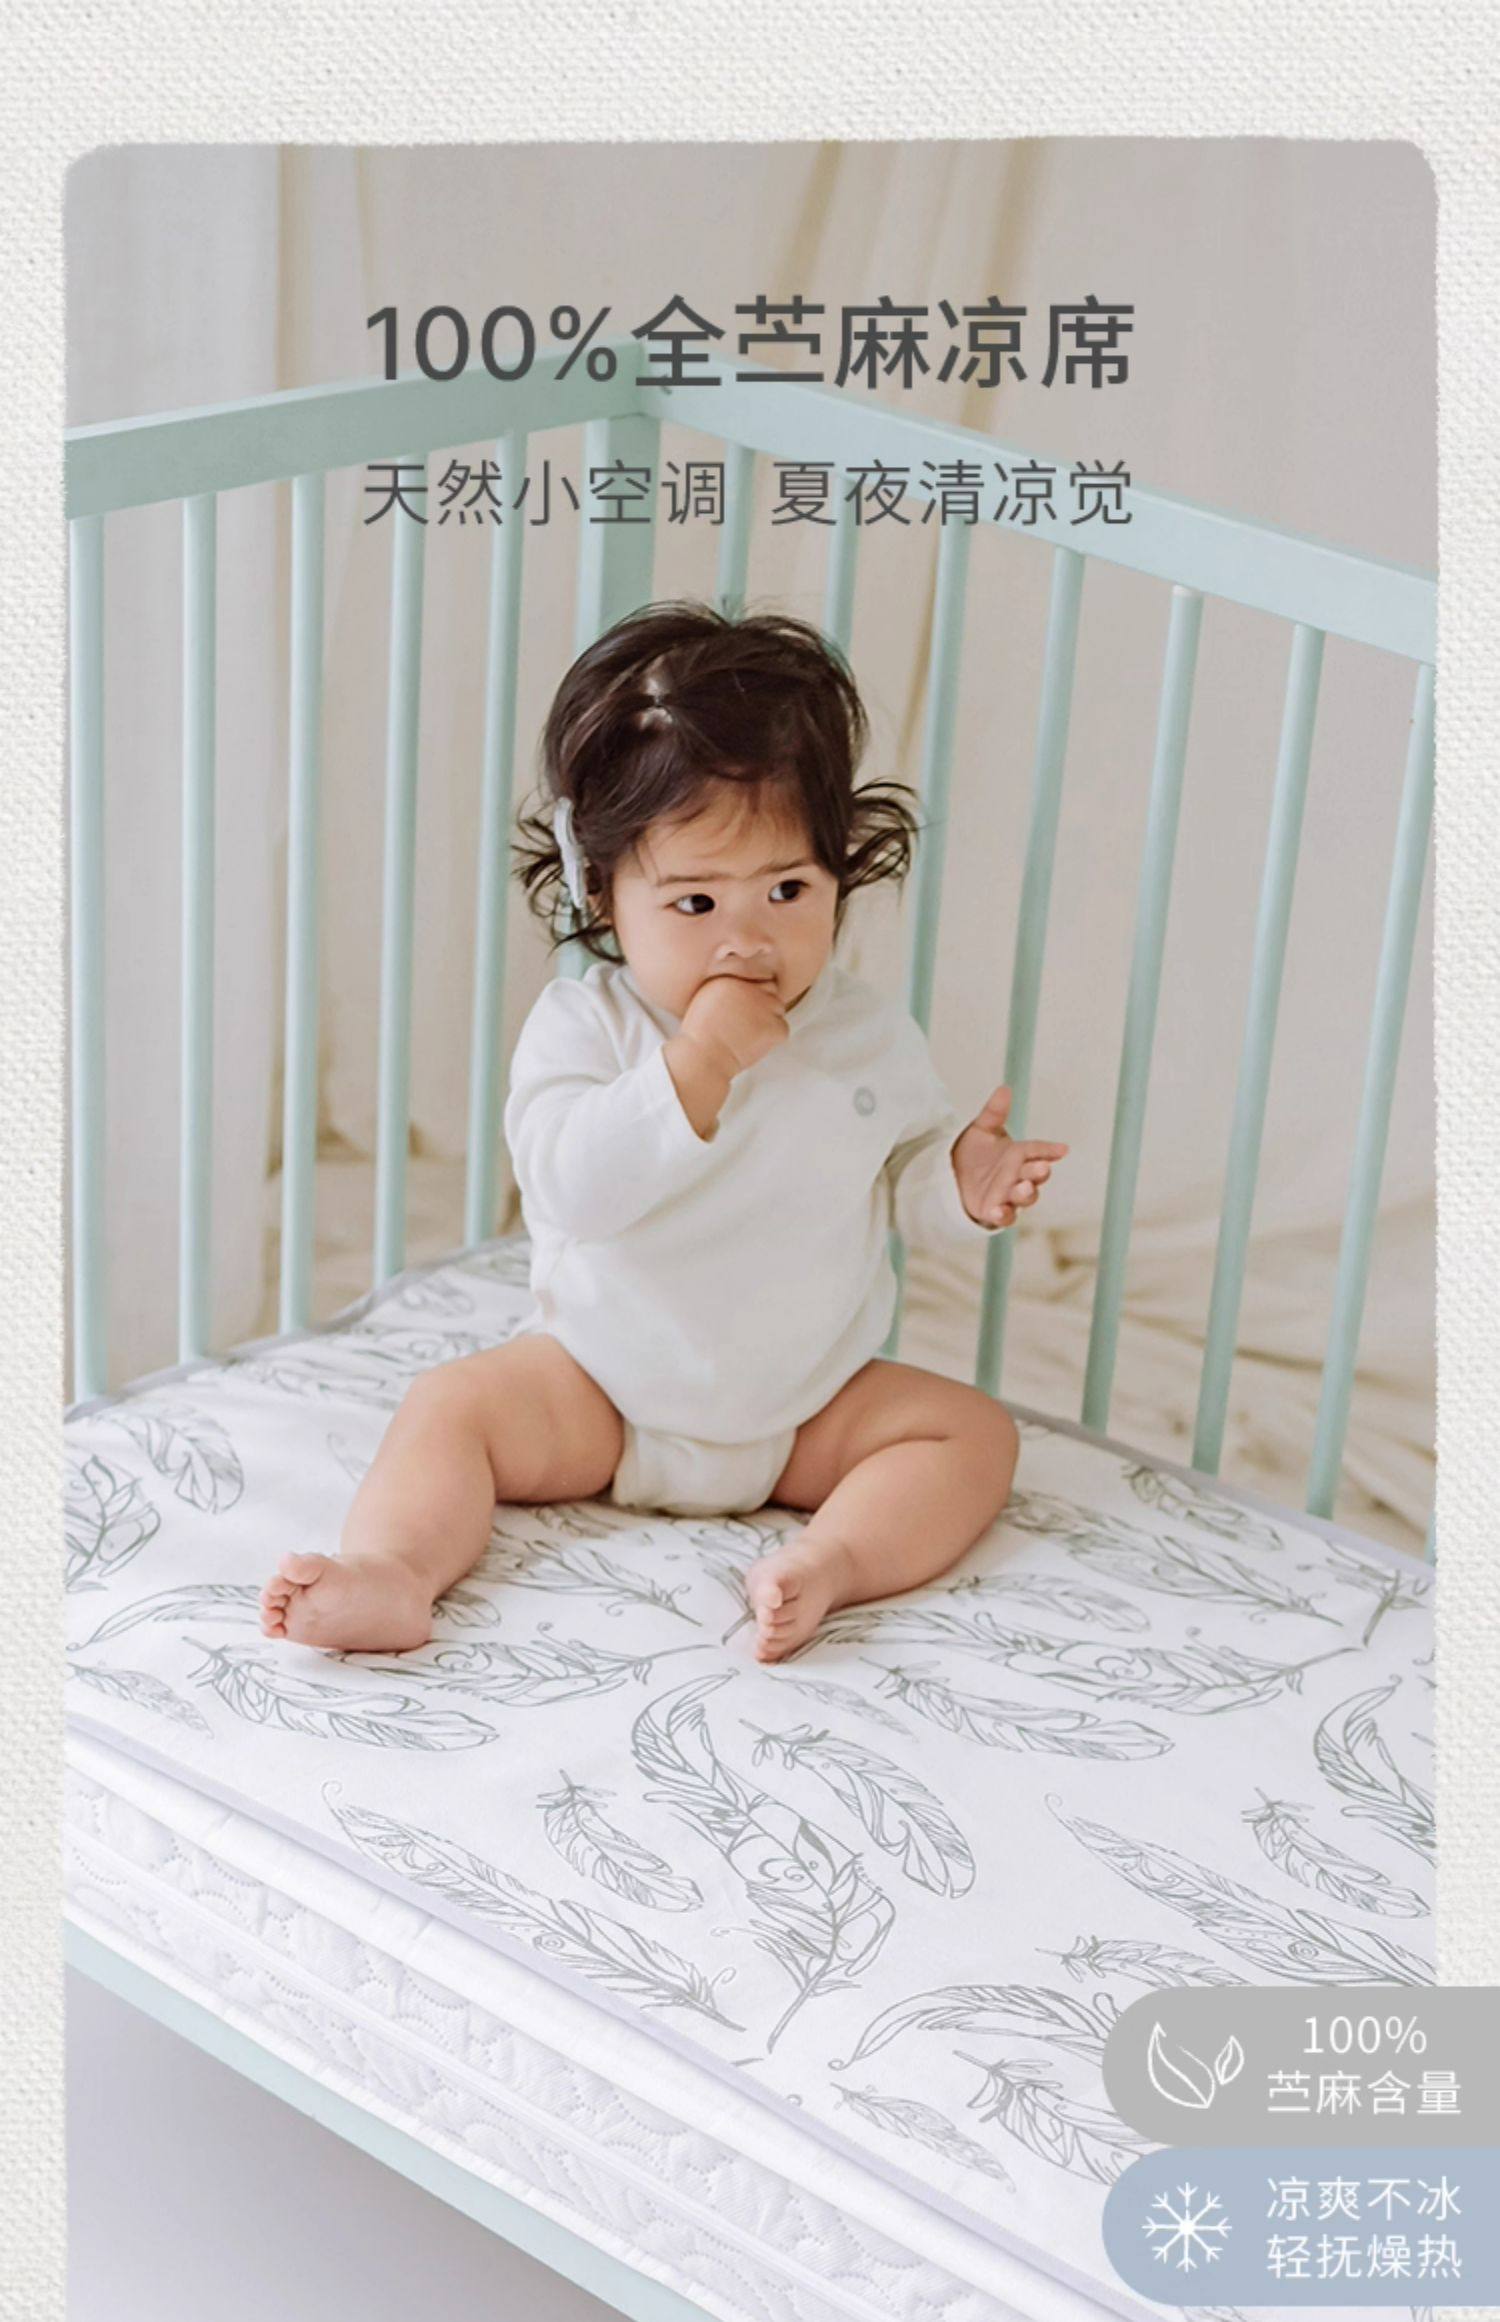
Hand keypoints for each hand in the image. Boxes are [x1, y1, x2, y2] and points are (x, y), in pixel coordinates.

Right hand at [679, 974, 789, 1078]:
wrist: (703, 1059)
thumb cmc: (701, 1035)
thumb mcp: (707, 999)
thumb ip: (729, 987)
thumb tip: (750, 986)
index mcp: (732, 977)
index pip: (757, 979)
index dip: (751, 997)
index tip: (739, 1013)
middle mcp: (750, 986)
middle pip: (770, 991)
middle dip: (763, 1006)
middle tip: (745, 1025)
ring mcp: (764, 1005)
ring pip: (778, 1010)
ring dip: (768, 1022)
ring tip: (746, 1035)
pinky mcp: (773, 1025)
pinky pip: (782, 1029)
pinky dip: (772, 1040)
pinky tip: (752, 1045)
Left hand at [950, 1085, 1068, 1228]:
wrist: (952, 1175)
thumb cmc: (975, 1153)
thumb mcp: (982, 1129)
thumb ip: (994, 1112)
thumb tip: (1004, 1088)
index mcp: (1019, 1155)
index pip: (1038, 1150)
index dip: (1050, 1150)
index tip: (1062, 1149)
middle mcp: (1018, 1176)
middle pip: (1035, 1175)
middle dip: (1039, 1172)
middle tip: (1042, 1168)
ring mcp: (1008, 1195)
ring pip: (1025, 1197)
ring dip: (1026, 1193)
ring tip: (1022, 1187)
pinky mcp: (994, 1211)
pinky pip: (1004, 1217)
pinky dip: (1003, 1215)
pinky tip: (997, 1210)